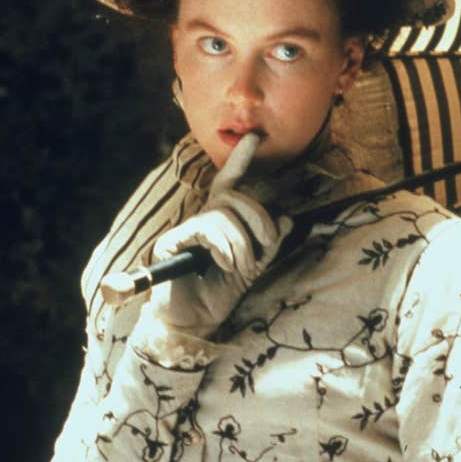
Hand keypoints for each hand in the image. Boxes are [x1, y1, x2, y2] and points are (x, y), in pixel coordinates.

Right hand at [144, 134, 291, 337]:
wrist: (194, 324)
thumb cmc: (220, 295)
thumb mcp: (254, 267)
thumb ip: (270, 243)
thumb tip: (289, 218)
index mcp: (221, 221)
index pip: (230, 182)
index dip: (239, 159)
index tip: (253, 138)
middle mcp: (203, 219)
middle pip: (234, 197)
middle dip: (259, 218)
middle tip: (267, 245)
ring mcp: (186, 230)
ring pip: (224, 215)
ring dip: (242, 244)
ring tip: (241, 267)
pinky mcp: (172, 242)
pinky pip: (206, 230)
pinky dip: (224, 248)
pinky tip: (222, 266)